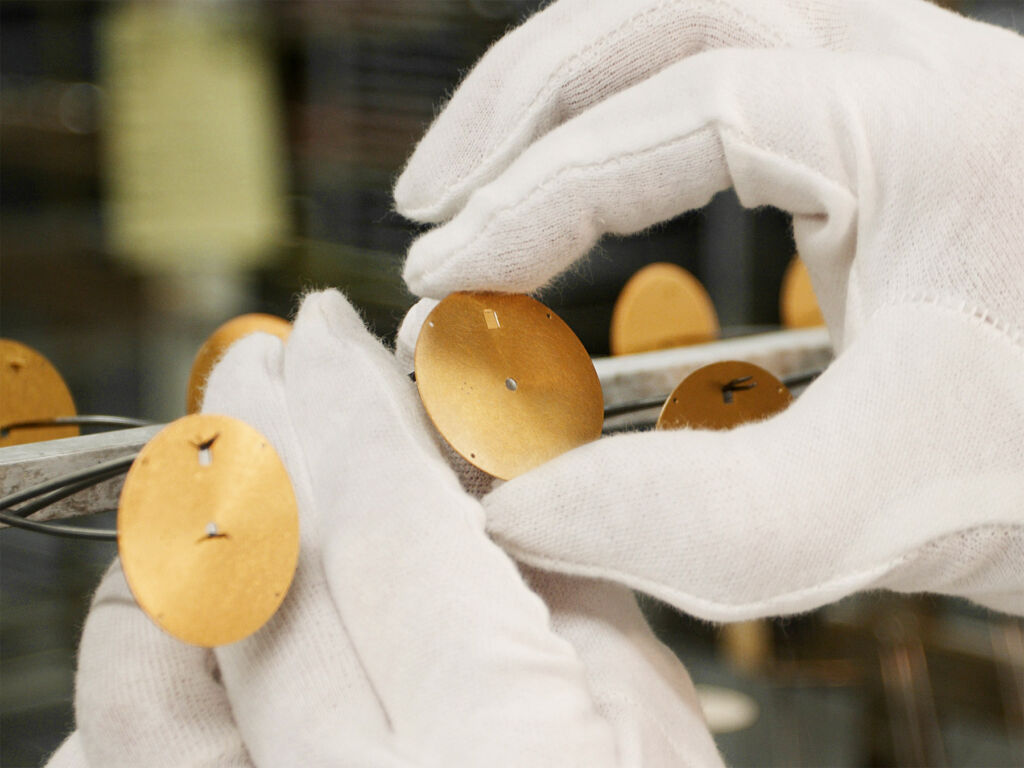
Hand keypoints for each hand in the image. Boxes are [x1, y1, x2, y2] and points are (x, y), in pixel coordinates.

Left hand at [57, 290, 722, 767]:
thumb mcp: (652, 729)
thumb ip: (563, 578)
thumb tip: (476, 454)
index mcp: (499, 764)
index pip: (389, 528)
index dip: (353, 406)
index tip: (331, 330)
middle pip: (260, 577)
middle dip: (253, 435)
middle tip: (259, 361)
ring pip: (152, 675)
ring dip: (181, 540)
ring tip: (216, 470)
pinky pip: (133, 762)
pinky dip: (150, 666)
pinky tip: (192, 610)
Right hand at [394, 0, 1023, 617]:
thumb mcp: (900, 501)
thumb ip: (707, 519)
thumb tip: (520, 511)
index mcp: (927, 124)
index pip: (680, 112)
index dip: (532, 200)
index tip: (442, 287)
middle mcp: (914, 70)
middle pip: (668, 16)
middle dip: (520, 107)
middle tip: (429, 207)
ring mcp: (902, 86)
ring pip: (693, 29)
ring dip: (566, 96)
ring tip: (477, 183)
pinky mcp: (887, 130)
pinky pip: (729, 79)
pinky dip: (629, 124)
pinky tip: (592, 185)